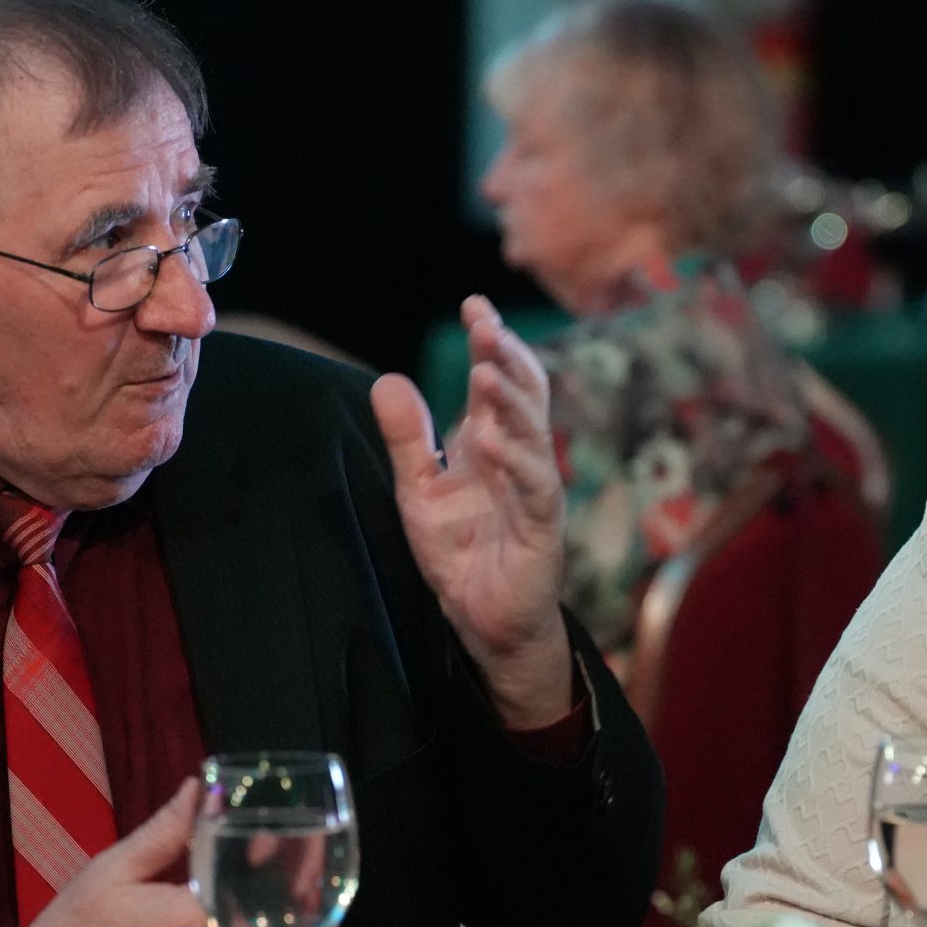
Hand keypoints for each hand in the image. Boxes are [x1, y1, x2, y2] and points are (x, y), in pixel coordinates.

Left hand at [371, 295, 572, 726]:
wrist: (485, 620)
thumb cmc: (462, 552)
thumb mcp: (418, 489)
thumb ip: (408, 438)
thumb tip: (386, 380)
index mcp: (494, 443)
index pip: (499, 380)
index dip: (490, 342)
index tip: (473, 305)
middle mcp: (520, 458)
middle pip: (524, 395)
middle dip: (507, 358)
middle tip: (486, 325)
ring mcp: (535, 489)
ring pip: (533, 433)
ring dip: (510, 401)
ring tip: (486, 371)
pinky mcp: (541, 527)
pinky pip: (534, 486)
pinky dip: (515, 460)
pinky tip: (491, 440)